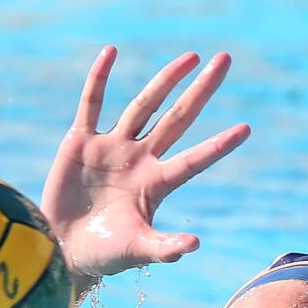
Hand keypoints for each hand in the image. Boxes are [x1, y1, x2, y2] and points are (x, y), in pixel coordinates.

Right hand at [40, 48, 249, 285]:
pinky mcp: (81, 142)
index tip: (246, 129)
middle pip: (177, 118)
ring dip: (165, 80)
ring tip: (191, 56)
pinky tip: (111, 51)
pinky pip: (92, 103)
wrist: (60, 249)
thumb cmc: (102, 255)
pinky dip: (99, 78)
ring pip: (143, 105)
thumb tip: (195, 245)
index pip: (194, 160)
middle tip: (225, 60)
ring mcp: (112, 147)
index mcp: (156, 184)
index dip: (219, 145)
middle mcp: (140, 160)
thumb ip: (164, 248)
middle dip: (200, 91)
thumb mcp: (136, 251)